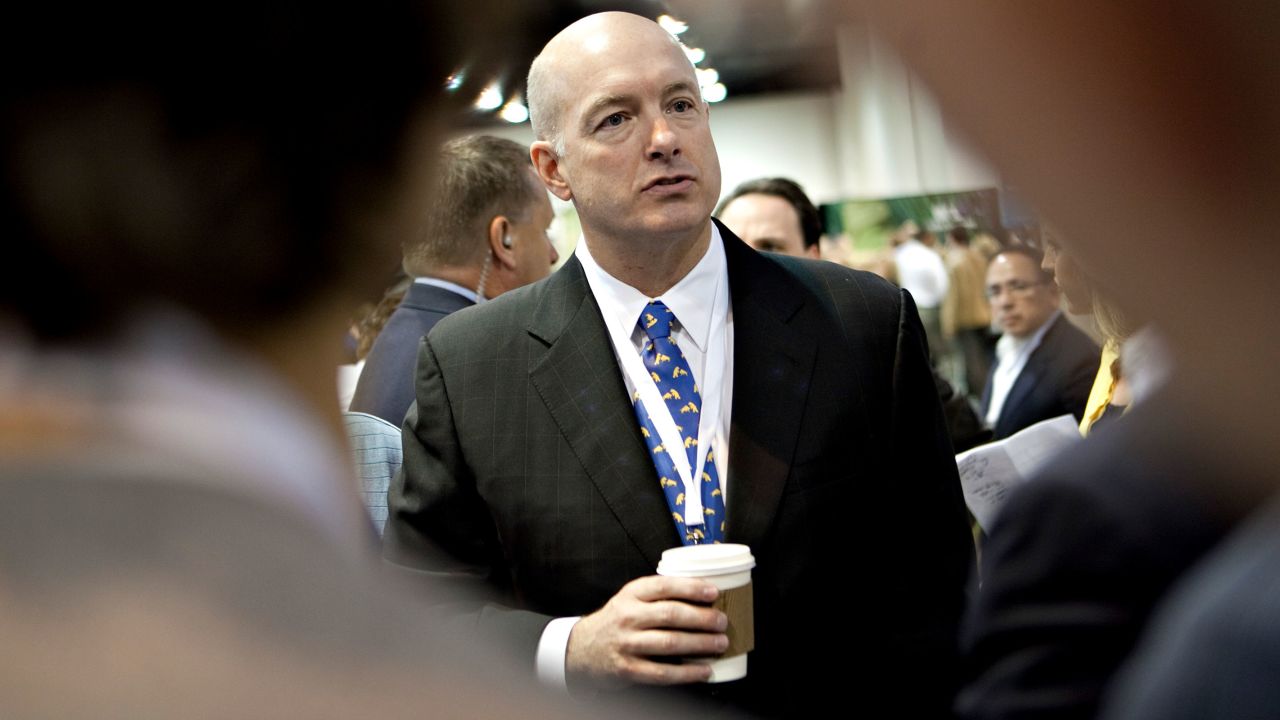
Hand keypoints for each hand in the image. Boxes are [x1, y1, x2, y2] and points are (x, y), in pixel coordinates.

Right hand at [566, 575, 728, 686]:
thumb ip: (658, 595)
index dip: (691, 588)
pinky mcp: (628, 669)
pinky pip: (663, 672)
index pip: (663, 586)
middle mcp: (628, 617)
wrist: (582, 649)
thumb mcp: (630, 599)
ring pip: (670, 643)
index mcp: (631, 595)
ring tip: (720, 643)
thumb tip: (703, 594)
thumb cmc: (617, 622)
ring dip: (700, 644)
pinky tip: (704, 671)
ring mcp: (627, 644)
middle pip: (671, 614)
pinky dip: (688, 673)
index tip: (713, 592)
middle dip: (702, 618)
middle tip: (722, 621)